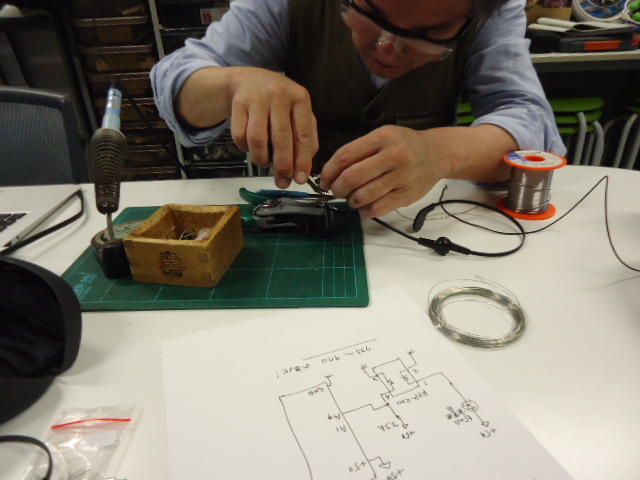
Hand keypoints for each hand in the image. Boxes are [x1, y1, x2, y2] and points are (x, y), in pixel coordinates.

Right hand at [228, 68, 317, 187]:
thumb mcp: (298, 112)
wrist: (249, 79)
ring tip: (265, 163)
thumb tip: (303, 167)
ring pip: (257, 139)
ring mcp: (257, 98)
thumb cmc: (278, 102)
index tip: (300, 178)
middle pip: (281, 139)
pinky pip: (240, 135)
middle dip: (282, 165)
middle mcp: (279, 95)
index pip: (303, 135)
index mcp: (300, 98)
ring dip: (261, 159)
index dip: (302, 160)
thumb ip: (306, 137)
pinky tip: (250, 148)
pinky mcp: (238, 103)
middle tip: (282, 180)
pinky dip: (245, 149)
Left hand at [319, 125, 449, 217]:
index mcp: (382, 138)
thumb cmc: (403, 145)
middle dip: (337, 188)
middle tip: (336, 190)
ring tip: (352, 197)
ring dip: (350, 200)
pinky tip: (364, 205)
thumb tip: (330, 174)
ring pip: (362, 196)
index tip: (324, 180)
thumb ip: (358, 151)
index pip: (345, 156)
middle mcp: (393, 157)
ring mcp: (401, 178)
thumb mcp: (381, 136)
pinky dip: (364, 211)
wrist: (436, 154)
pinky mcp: (406, 196)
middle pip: (352, 178)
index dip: (328, 172)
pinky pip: (376, 209)